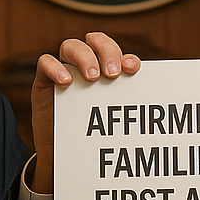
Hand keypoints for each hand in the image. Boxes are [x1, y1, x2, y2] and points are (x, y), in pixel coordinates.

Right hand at [30, 32, 140, 192]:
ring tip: (93, 77)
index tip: (133, 70)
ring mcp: (63, 71)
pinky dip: (55, 67)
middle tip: (112, 73)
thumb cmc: (96, 137)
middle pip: (94, 40)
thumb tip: (155, 96)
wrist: (68, 160)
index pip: (113, 50)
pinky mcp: (43, 82)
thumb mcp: (115, 119)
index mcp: (103, 70)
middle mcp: (84, 65)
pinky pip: (45, 62)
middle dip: (106, 51)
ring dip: (84, 57)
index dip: (124, 55)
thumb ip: (128, 104)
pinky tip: (66, 82)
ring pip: (70, 46)